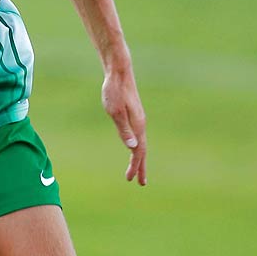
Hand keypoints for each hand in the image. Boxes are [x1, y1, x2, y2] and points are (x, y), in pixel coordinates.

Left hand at [101, 68, 147, 185]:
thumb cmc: (114, 91)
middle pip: (142, 150)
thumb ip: (123, 130)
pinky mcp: (134, 115)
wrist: (119, 72)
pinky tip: (133, 148)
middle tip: (141, 183)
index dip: (136, 166)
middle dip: (141, 167)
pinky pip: (138, 136)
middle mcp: (141, 124)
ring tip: (137, 170)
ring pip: (140, 143)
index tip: (132, 179)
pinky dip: (137, 147)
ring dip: (139, 158)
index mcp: (138, 125)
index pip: (139, 151)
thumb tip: (132, 148)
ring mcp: (138, 119)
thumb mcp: (115, 112)